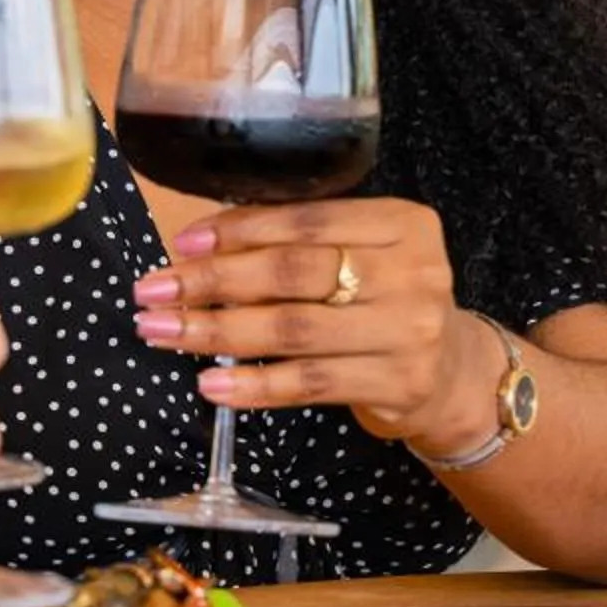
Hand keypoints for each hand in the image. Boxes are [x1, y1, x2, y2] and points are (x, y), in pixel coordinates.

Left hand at [131, 198, 494, 447]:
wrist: (452, 373)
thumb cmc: (385, 302)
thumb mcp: (359, 256)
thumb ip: (298, 243)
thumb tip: (199, 244)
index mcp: (401, 222)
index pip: (307, 219)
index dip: (238, 230)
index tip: (182, 245)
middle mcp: (412, 271)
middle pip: (293, 272)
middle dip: (213, 281)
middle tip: (154, 291)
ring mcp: (410, 329)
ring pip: (293, 329)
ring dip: (216, 331)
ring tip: (163, 332)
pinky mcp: (399, 382)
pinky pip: (309, 383)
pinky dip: (254, 386)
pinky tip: (210, 383)